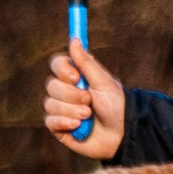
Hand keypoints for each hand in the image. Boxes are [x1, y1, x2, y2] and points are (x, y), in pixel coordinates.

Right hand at [44, 41, 124, 159]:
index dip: (62, 70)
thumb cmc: (116, 105)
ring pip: (50, 104)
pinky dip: (64, 122)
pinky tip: (79, 127)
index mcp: (76, 77)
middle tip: (90, 101)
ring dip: (71, 110)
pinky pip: (50, 121)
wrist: (122, 133)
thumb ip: (86, 62)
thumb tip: (74, 39)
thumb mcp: (103, 82)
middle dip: (72, 95)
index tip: (76, 77)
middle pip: (51, 85)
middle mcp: (66, 92)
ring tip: (89, 116)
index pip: (56, 65)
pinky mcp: (60, 127)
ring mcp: (61, 110)